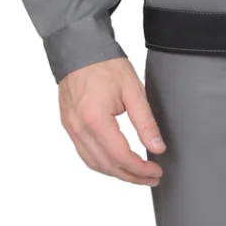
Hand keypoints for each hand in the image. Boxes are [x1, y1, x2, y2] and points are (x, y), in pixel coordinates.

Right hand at [57, 57, 166, 184]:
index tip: (156, 171)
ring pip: (94, 163)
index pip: (121, 157)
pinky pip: (84, 154)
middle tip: (151, 177)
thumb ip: (146, 122)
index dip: (140, 169)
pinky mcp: (68, 125)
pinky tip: (116, 164)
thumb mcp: (133, 90)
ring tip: (137, 174)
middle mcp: (79, 128)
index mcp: (95, 119)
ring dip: (116, 173)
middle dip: (131, 176)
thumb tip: (157, 147)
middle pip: (107, 166)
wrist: (79, 48)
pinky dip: (101, 163)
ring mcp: (71, 128)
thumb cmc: (105, 64)